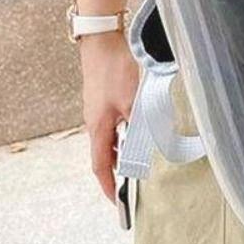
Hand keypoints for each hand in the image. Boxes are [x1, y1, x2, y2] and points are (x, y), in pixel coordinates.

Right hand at [80, 32, 138, 201]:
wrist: (102, 41)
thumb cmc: (114, 70)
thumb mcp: (132, 101)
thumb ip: (140, 125)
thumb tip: (149, 145)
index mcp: (97, 128)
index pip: (100, 166)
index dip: (109, 186)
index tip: (118, 202)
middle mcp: (94, 122)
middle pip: (104, 155)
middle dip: (118, 171)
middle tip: (135, 184)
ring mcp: (98, 110)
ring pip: (110, 139)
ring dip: (123, 151)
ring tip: (141, 161)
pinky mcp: (104, 99)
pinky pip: (113, 125)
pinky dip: (124, 134)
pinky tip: (138, 132)